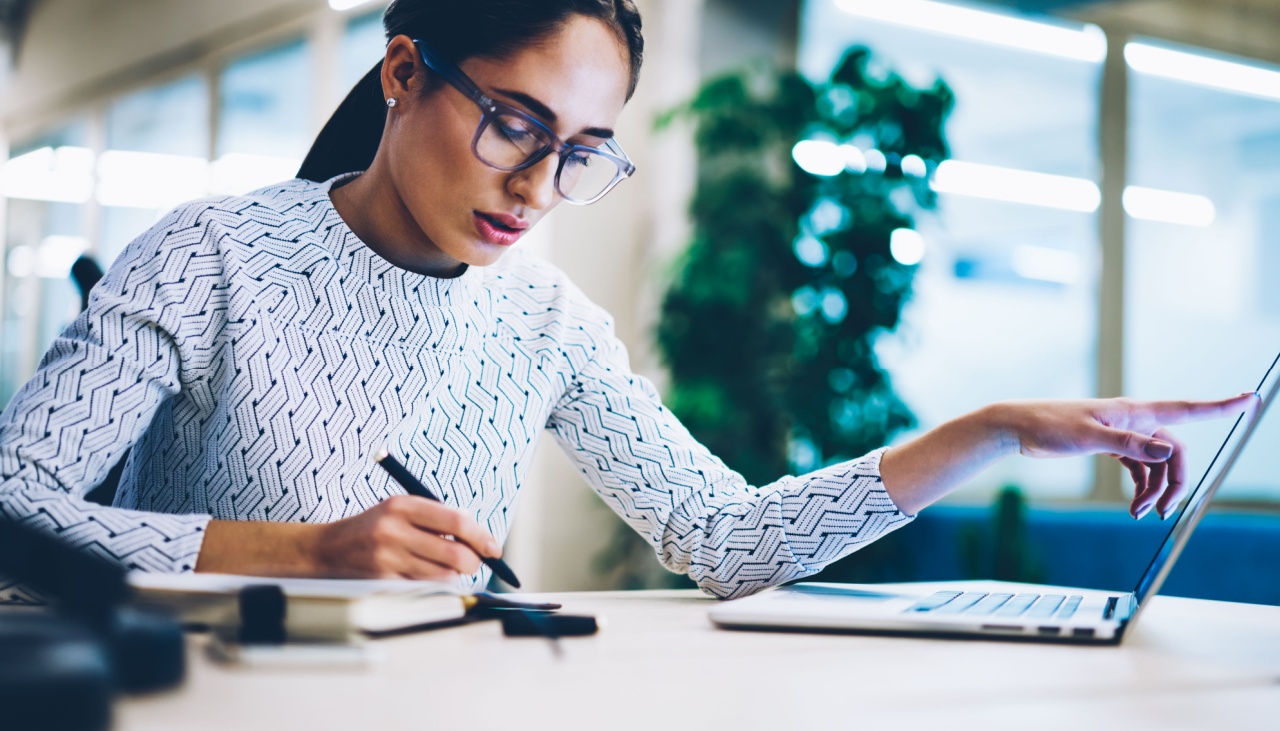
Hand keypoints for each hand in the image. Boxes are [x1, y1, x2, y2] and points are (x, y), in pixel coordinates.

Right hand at [313, 495, 501, 579]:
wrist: (326, 549)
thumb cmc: (373, 527)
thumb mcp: (400, 510)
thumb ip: (437, 519)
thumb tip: (479, 538)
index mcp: (402, 505)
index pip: (456, 522)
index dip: (481, 536)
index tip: (493, 548)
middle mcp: (394, 530)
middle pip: (455, 553)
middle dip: (473, 562)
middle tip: (474, 562)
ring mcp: (386, 558)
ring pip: (443, 575)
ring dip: (454, 575)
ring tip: (445, 566)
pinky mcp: (381, 581)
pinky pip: (424, 588)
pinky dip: (434, 584)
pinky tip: (425, 575)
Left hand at [998, 392, 1258, 519]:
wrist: (1018, 427)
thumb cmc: (1049, 425)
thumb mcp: (1088, 438)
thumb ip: (1129, 444)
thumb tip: (1169, 450)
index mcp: (1133, 412)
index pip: (1186, 409)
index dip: (1220, 406)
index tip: (1250, 398)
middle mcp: (1133, 421)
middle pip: (1173, 451)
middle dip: (1175, 481)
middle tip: (1164, 512)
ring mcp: (1122, 434)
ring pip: (1156, 463)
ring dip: (1154, 490)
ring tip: (1139, 514)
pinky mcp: (1109, 445)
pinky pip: (1138, 467)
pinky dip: (1141, 486)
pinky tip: (1134, 506)